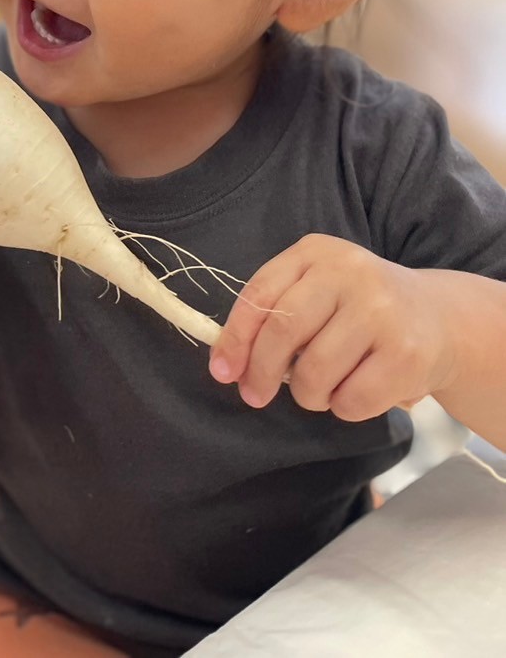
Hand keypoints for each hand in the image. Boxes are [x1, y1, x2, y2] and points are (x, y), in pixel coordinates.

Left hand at [209, 234, 457, 420]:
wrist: (438, 318)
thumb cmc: (359, 308)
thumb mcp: (317, 289)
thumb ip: (276, 313)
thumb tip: (229, 362)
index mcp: (316, 252)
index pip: (260, 294)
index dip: (235, 337)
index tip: (222, 371)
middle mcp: (349, 273)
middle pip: (283, 332)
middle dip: (261, 372)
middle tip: (256, 395)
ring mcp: (381, 311)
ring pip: (314, 373)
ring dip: (308, 395)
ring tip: (320, 389)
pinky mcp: (406, 353)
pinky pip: (351, 400)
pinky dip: (343, 408)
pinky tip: (356, 391)